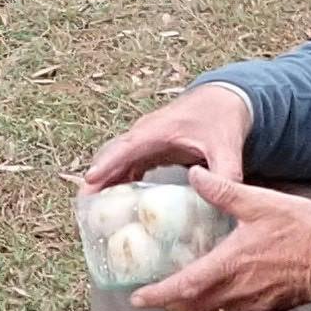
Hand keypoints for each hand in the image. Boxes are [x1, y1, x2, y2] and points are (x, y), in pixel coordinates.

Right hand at [81, 82, 253, 194]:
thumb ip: (225, 170)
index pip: (127, 148)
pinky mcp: (148, 150)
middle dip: (96, 178)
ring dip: (104, 182)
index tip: (90, 181)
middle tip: (83, 206)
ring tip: (92, 212)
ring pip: (116, 161)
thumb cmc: (221, 118)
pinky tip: (116, 205)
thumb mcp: (226, 145)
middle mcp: (145, 135)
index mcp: (158, 131)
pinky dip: (117, 182)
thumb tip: (224, 196)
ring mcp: (144, 142)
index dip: (108, 164)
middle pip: (112, 155)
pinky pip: (126, 166)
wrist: (223, 99)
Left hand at [133, 175, 310, 310]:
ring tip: (180, 294)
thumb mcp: (260, 202)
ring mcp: (255, 302)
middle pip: (193, 306)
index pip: (185, 287)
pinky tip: (217, 293)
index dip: (158, 295)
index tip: (137, 299)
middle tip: (153, 296)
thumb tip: (194, 173)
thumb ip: (223, 191)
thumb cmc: (304, 229)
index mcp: (231, 264)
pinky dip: (218, 306)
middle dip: (170, 304)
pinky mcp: (270, 306)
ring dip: (192, 306)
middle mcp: (238, 290)